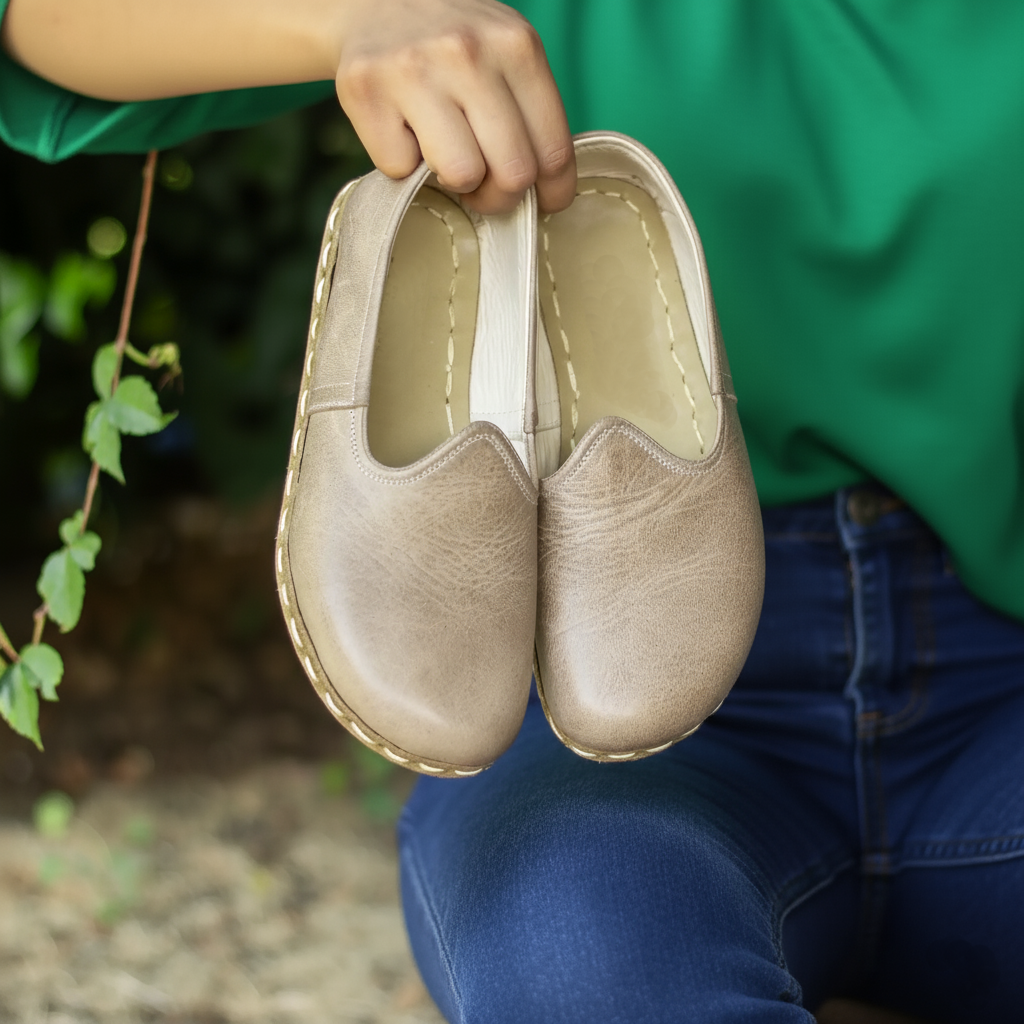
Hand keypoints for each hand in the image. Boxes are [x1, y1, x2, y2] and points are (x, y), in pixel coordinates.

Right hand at [333, 0, 574, 213]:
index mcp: (516, 46)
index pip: (553, 151)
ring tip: (444, 156)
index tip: (542, 202)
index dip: (551, 192)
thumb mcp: (505, 55)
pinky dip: (402, 166)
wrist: (372, 2)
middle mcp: (468, 53)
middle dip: (499, 195)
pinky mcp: (367, 90)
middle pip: (512, 174)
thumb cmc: (450, 44)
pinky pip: (401, 170)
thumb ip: (528, 112)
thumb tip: (542, 193)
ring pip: (461, 176)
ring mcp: (415, 70)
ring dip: (453, 182)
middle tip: (483, 185)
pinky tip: (403, 133)